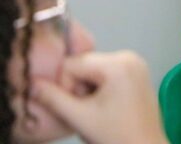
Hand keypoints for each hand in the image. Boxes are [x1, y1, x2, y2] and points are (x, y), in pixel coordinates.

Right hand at [33, 51, 166, 143]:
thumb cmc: (114, 135)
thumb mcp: (79, 117)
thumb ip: (52, 98)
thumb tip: (30, 83)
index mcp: (118, 63)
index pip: (71, 64)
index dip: (64, 87)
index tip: (75, 108)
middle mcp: (129, 56)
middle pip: (83, 65)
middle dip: (78, 88)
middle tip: (87, 111)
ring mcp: (136, 63)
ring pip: (93, 70)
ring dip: (88, 89)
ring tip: (98, 111)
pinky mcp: (138, 73)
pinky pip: (107, 73)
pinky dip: (100, 88)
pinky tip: (107, 107)